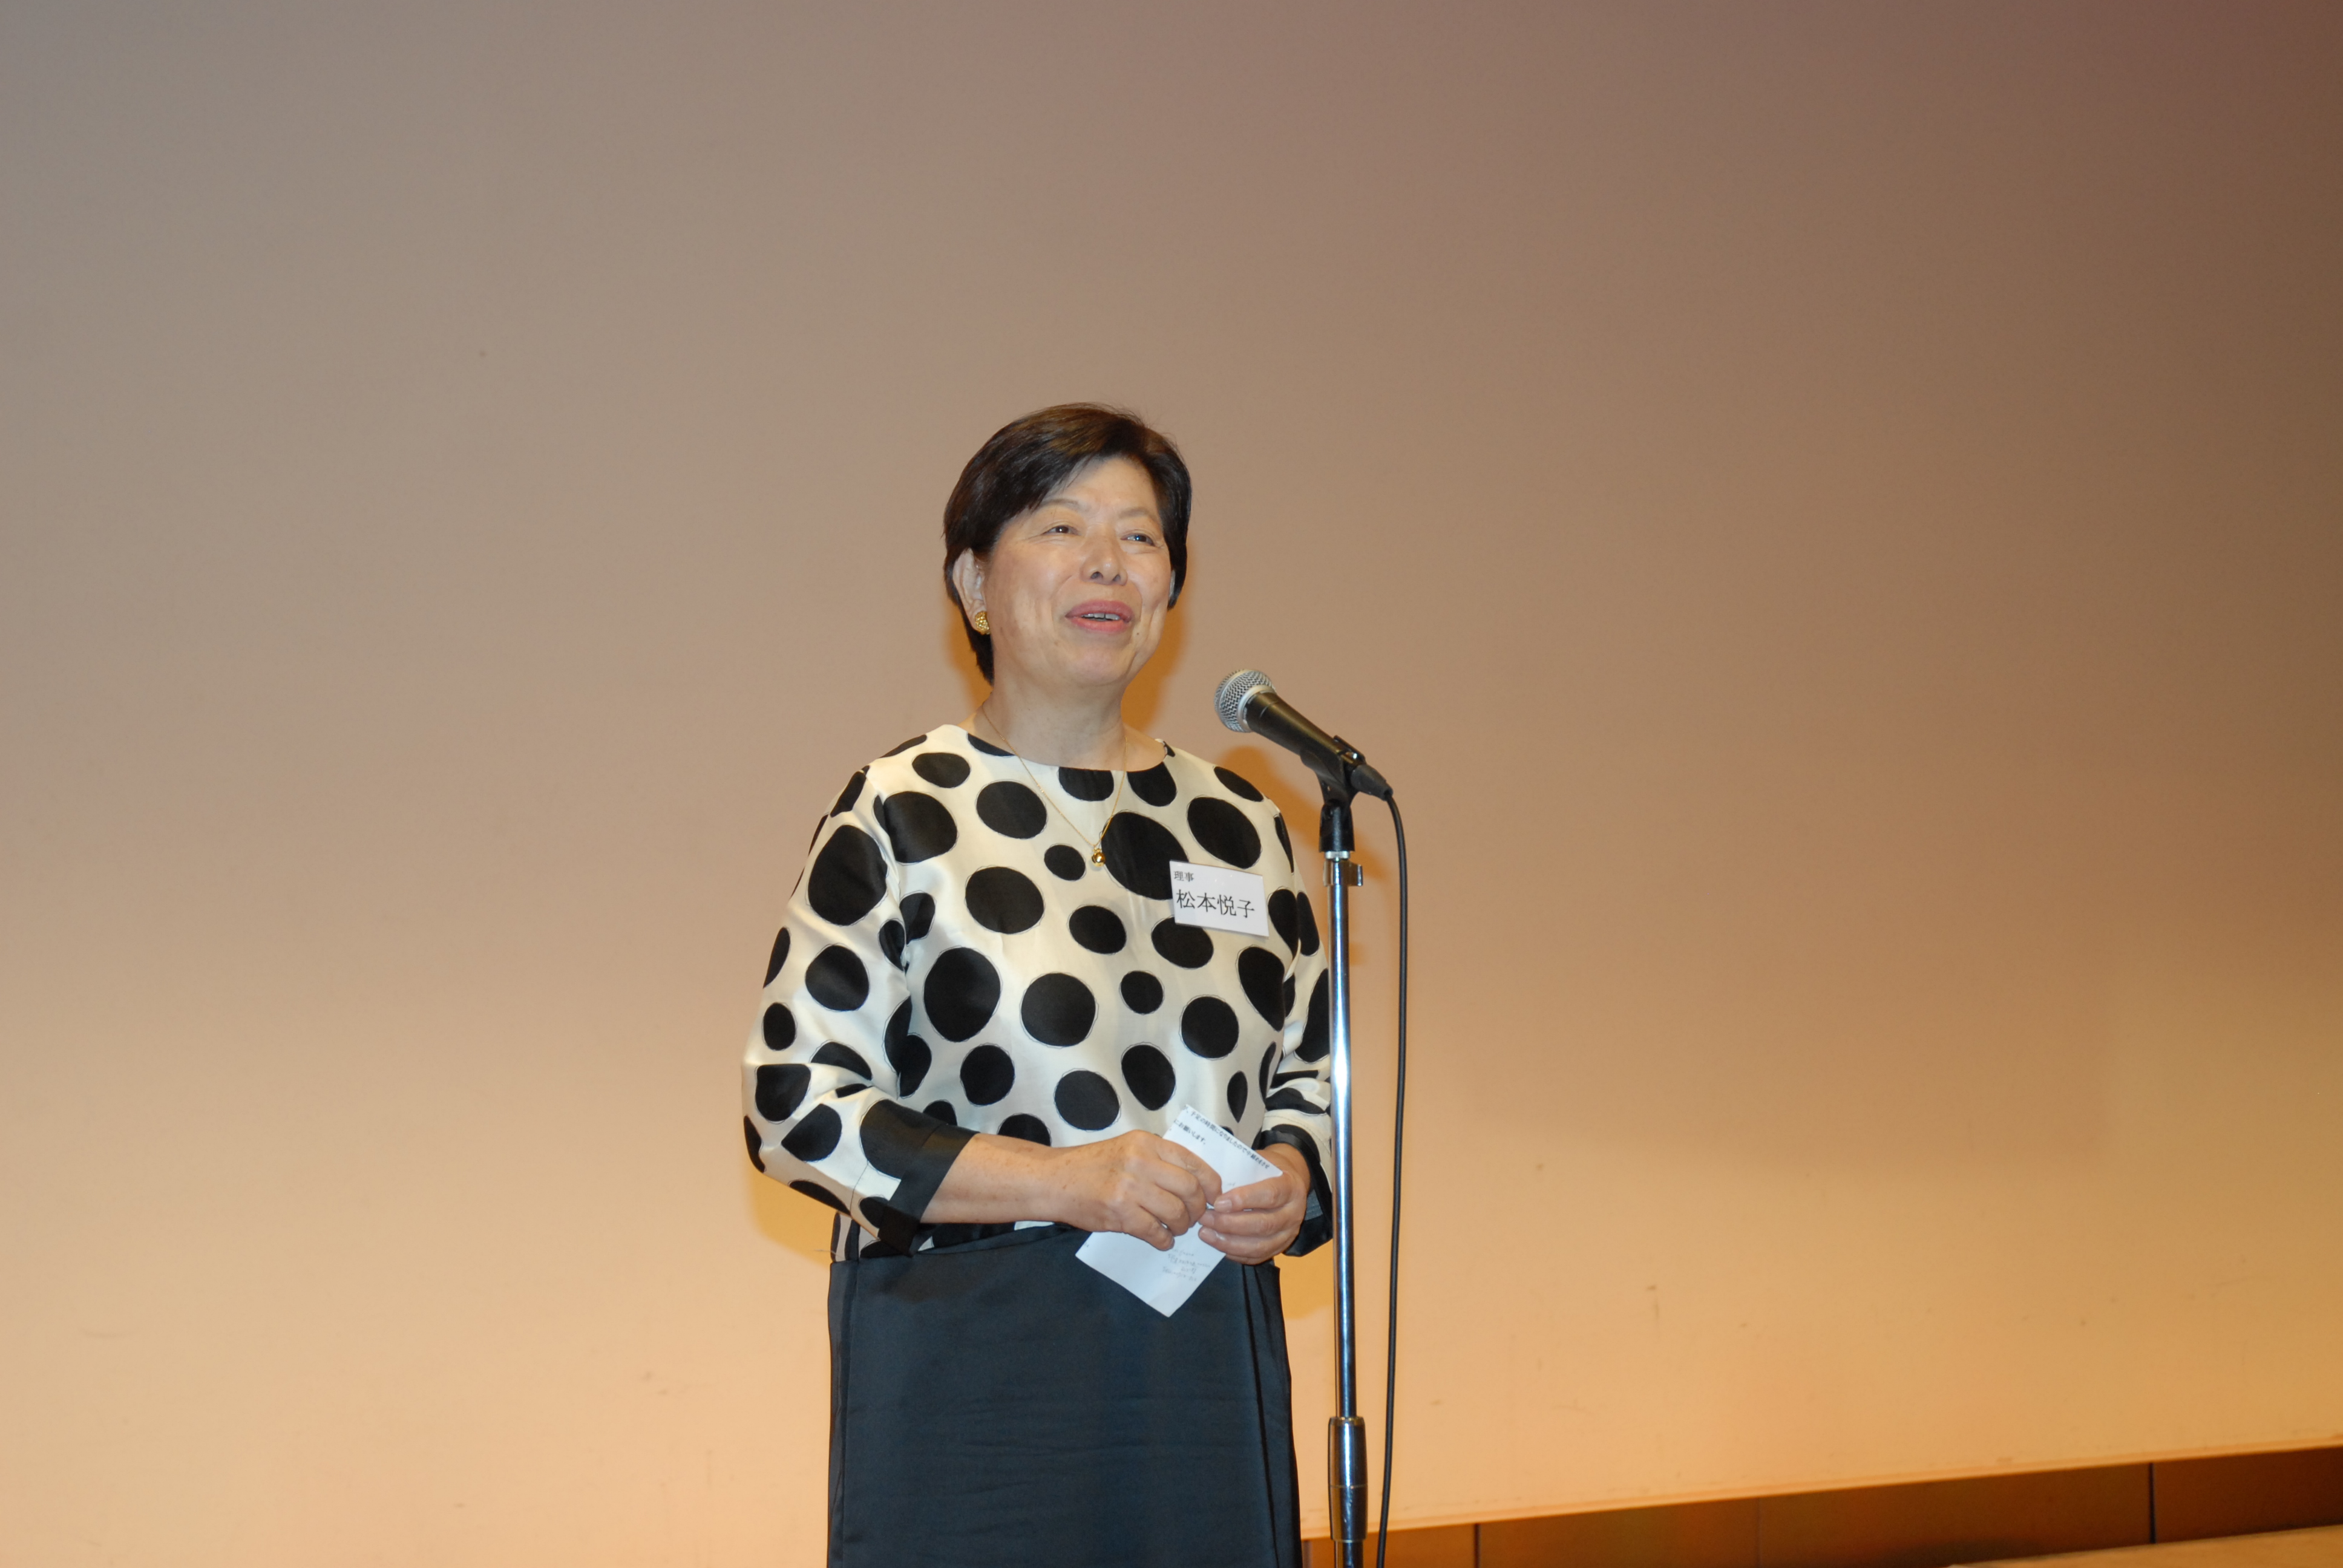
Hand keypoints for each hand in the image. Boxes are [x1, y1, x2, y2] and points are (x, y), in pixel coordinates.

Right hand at [928, 1128, 1225, 1250]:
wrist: (1053, 1180)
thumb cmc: (1091, 1166)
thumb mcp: (1127, 1149)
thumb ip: (1158, 1160)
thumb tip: (1196, 1182)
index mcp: (1146, 1143)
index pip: (1194, 1162)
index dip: (1211, 1184)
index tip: (1214, 1197)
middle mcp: (1141, 1161)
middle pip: (1190, 1189)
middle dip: (1199, 1209)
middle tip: (1194, 1218)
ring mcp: (1129, 1188)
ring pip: (1176, 1212)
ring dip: (1181, 1226)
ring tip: (1175, 1229)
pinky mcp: (1119, 1213)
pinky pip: (1155, 1231)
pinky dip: (1163, 1240)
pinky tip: (1160, 1239)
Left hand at [1198, 1142, 1310, 1263]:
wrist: (1288, 1183)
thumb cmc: (1267, 1170)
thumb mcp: (1258, 1162)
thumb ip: (1241, 1172)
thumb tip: (1212, 1185)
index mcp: (1291, 1186)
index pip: (1269, 1195)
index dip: (1243, 1200)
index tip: (1218, 1202)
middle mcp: (1294, 1213)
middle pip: (1263, 1224)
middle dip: (1230, 1224)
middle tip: (1205, 1219)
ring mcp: (1289, 1234)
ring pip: (1259, 1245)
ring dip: (1229, 1242)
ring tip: (1206, 1234)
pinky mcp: (1280, 1248)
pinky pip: (1257, 1256)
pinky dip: (1235, 1253)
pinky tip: (1218, 1244)